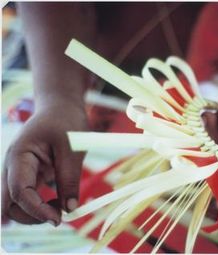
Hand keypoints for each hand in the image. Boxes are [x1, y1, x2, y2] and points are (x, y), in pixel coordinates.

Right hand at [2, 102, 87, 225]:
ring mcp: (19, 171)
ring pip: (16, 203)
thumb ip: (69, 178)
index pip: (19, 191)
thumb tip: (69, 209)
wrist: (61, 106)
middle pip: (9, 202)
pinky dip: (39, 206)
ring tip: (60, 208)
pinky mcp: (29, 175)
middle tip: (59, 217)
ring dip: (34, 212)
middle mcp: (13, 166)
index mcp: (19, 155)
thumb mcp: (72, 148)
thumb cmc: (66, 121)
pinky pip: (27, 197)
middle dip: (31, 216)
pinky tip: (54, 206)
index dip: (36, 210)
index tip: (58, 219)